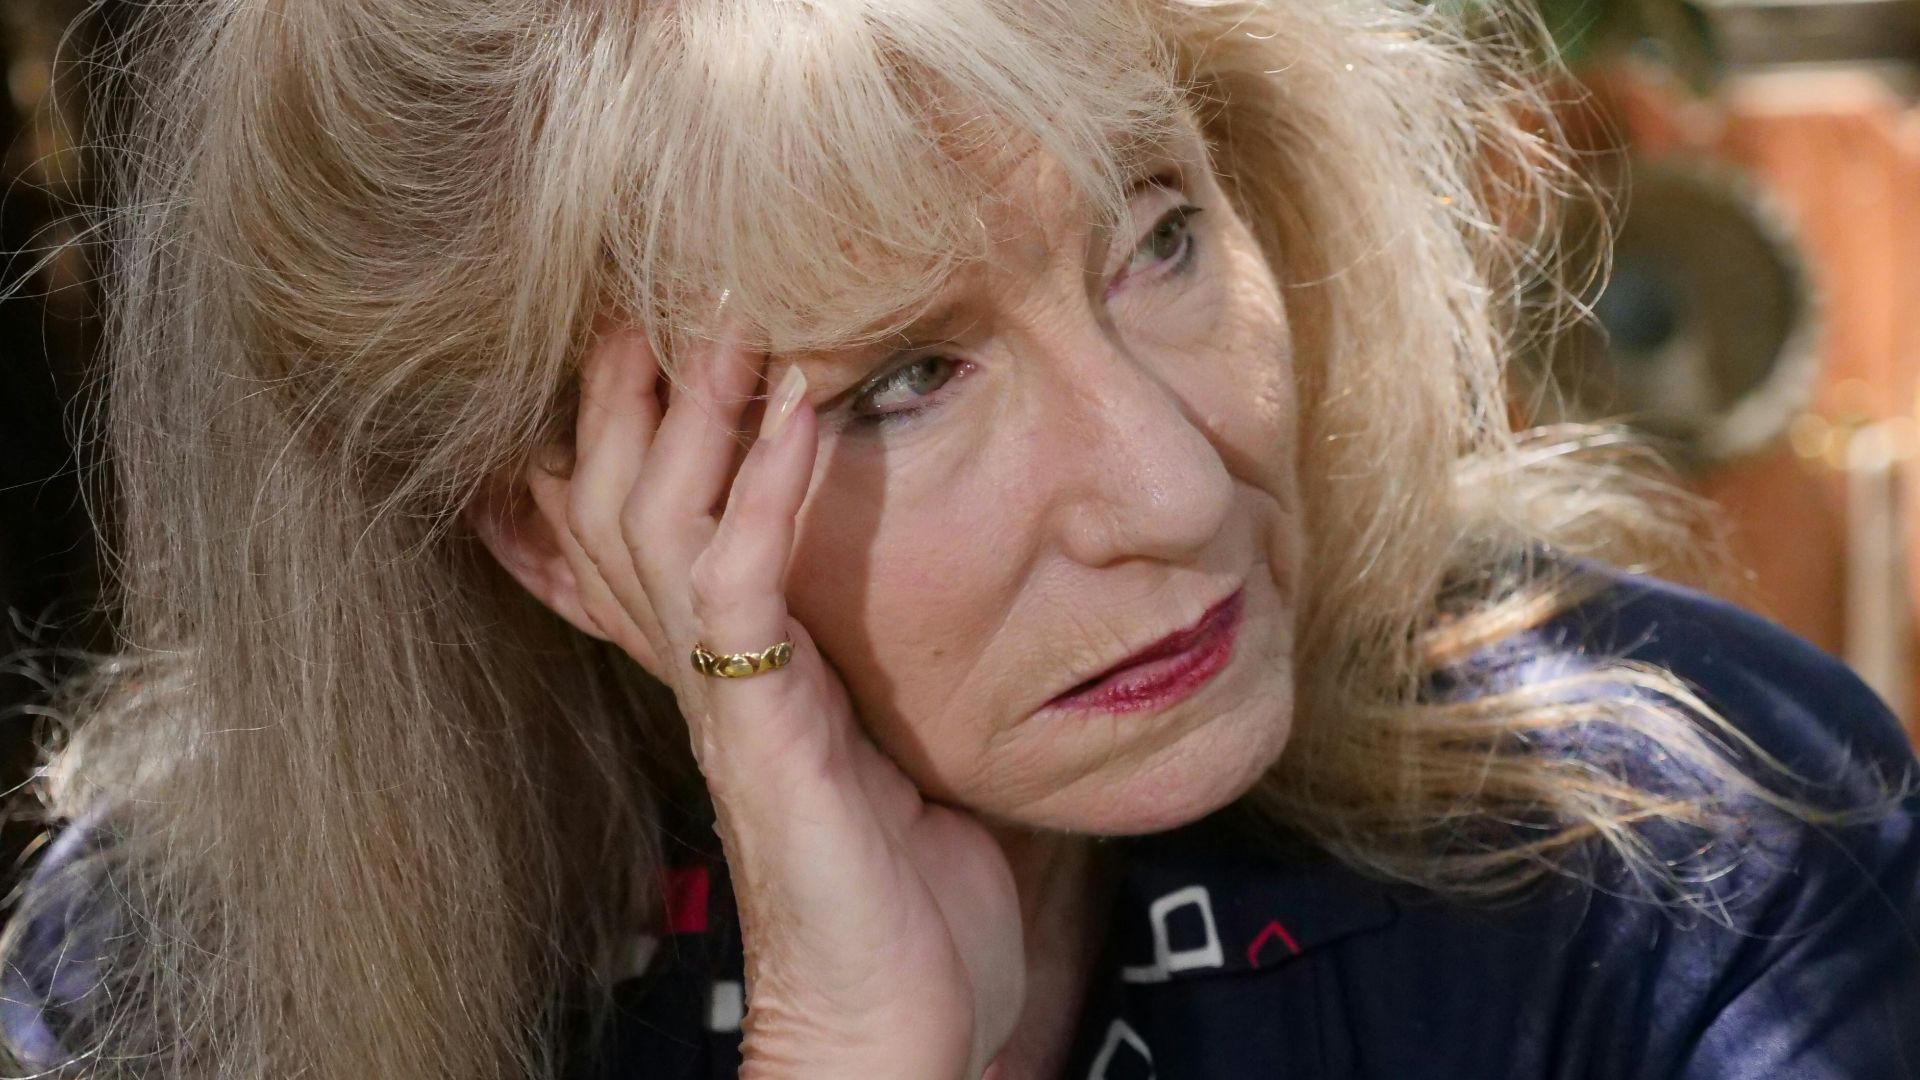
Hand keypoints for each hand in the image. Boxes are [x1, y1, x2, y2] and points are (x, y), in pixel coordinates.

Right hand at [526, 317, 1023, 1076]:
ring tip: (734, 305)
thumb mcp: (888, 747)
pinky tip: (802, 412)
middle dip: (638, 386)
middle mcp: (700, 672)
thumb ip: (873, 662)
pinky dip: (766, 491)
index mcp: (728, 669)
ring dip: (699, 408)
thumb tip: (924, 590)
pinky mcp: (758, 733)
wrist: (895, 1025)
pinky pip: (738, 586)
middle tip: (674, 275)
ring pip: (659, 520)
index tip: (665, 317)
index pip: (645, 518)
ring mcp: (721, 700)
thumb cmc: (904, 895)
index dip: (642, 419)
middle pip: (618, 497)